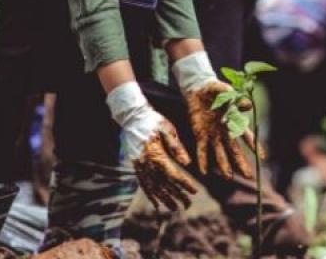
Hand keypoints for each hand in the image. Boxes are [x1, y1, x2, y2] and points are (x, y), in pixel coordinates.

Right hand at [107, 82, 196, 209]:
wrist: (131, 116)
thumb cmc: (152, 121)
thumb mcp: (168, 130)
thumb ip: (177, 148)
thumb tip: (187, 164)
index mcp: (156, 154)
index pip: (173, 174)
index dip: (184, 184)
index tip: (195, 191)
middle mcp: (146, 164)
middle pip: (163, 184)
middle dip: (176, 196)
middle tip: (188, 205)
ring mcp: (139, 166)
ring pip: (152, 187)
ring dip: (164, 199)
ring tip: (175, 208)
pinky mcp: (136, 166)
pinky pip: (143, 184)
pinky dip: (150, 194)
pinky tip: (156, 203)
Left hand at [172, 51, 261, 178]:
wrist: (199, 89)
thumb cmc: (216, 90)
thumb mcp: (226, 91)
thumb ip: (236, 99)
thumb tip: (248, 106)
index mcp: (234, 121)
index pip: (247, 137)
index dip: (255, 147)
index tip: (262, 159)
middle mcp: (225, 132)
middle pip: (235, 150)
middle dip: (241, 163)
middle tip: (248, 177)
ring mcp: (213, 135)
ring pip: (220, 153)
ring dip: (224, 165)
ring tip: (228, 178)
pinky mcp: (200, 135)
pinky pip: (202, 150)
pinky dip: (203, 160)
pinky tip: (204, 172)